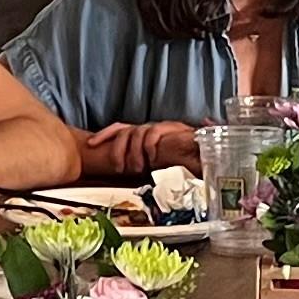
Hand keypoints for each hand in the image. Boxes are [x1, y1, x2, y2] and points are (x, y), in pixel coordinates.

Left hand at [81, 122, 198, 178]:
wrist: (208, 157)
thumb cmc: (186, 165)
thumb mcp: (159, 168)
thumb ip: (144, 166)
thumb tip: (124, 171)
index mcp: (146, 136)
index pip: (120, 129)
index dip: (104, 135)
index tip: (90, 145)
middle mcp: (152, 129)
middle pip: (124, 130)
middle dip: (116, 148)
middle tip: (118, 167)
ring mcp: (162, 127)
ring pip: (136, 133)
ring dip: (133, 152)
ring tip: (137, 168)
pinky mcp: (173, 128)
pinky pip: (152, 133)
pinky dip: (148, 145)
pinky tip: (152, 157)